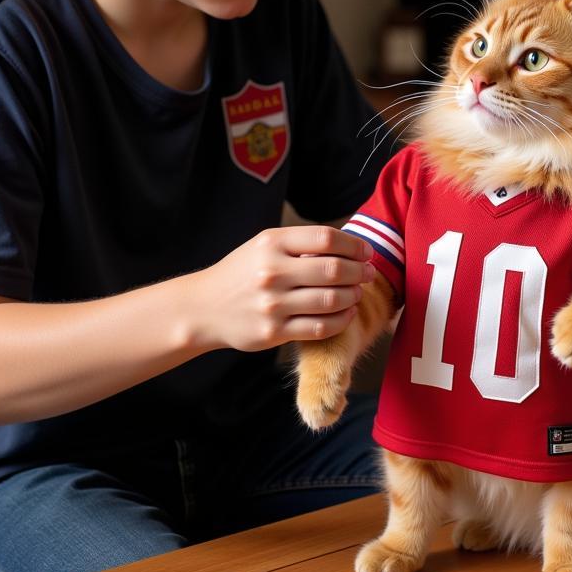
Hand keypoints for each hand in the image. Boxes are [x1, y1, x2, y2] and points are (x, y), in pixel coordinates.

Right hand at [190, 226, 375, 352]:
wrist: (203, 308)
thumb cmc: (242, 273)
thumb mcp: (264, 246)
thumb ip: (301, 244)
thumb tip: (349, 247)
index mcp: (272, 243)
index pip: (326, 239)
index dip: (354, 246)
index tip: (365, 252)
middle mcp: (272, 272)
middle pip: (333, 270)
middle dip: (359, 272)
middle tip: (368, 273)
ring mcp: (273, 304)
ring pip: (331, 300)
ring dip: (353, 296)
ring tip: (357, 293)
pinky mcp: (273, 332)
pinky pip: (319, 327)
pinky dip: (341, 320)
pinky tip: (347, 313)